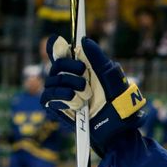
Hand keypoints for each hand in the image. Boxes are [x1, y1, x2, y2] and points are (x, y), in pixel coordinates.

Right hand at [40, 35, 146, 154]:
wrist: (119, 126)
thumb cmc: (118, 102)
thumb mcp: (112, 77)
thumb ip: (99, 59)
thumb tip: (84, 40)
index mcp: (80, 69)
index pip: (61, 52)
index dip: (56, 46)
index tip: (58, 41)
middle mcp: (68, 80)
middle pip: (56, 65)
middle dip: (69, 66)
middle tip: (83, 72)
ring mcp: (61, 94)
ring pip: (51, 80)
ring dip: (69, 84)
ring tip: (86, 93)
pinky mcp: (56, 109)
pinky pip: (47, 97)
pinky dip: (61, 96)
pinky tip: (75, 100)